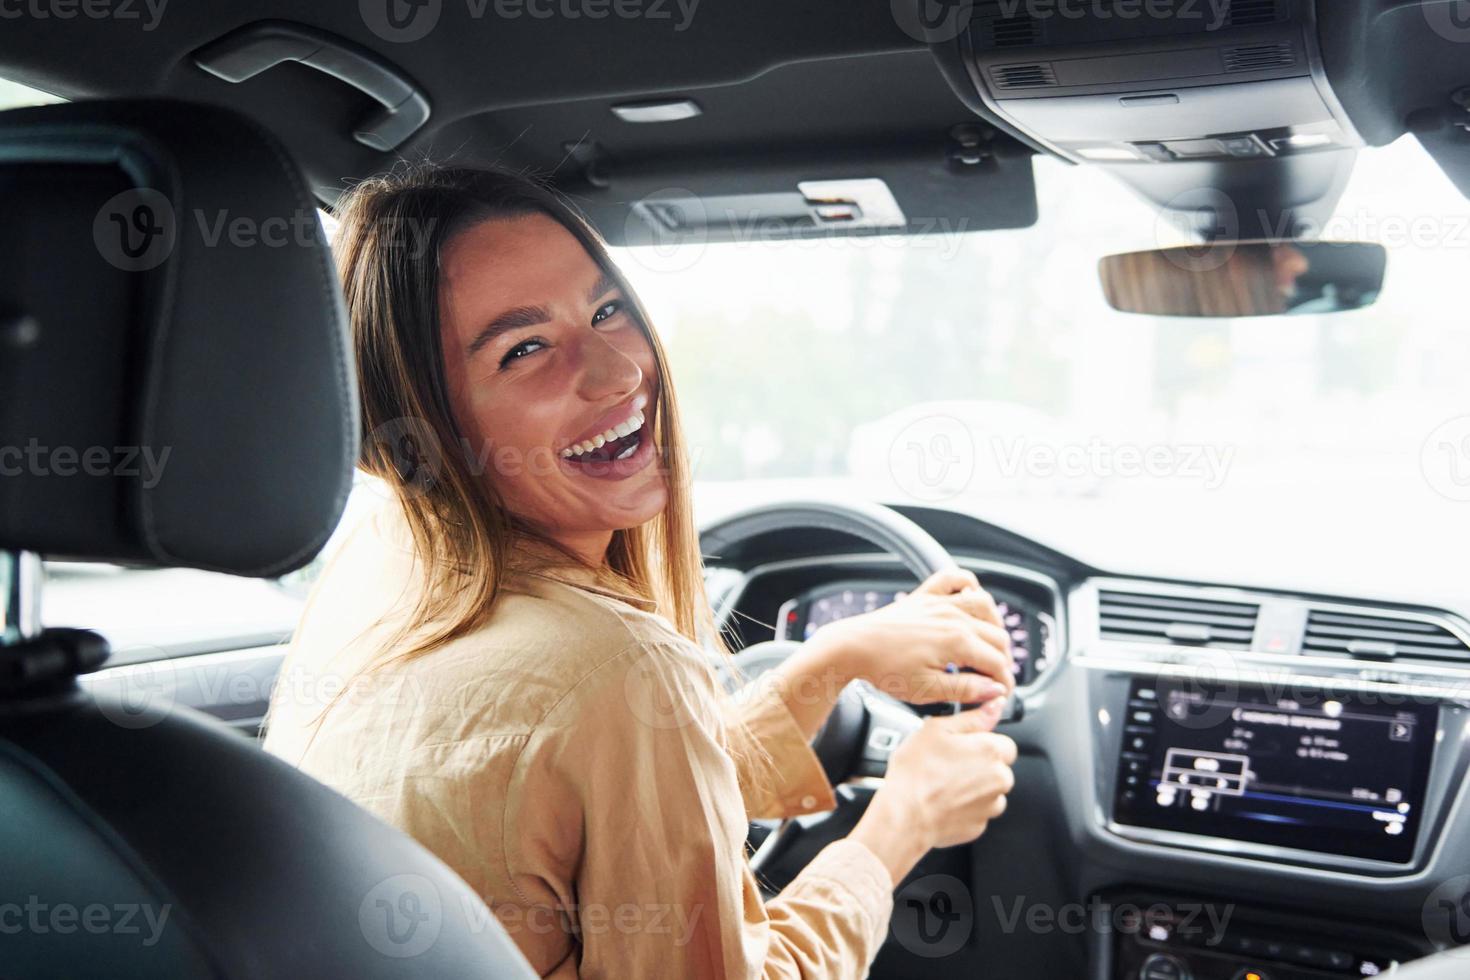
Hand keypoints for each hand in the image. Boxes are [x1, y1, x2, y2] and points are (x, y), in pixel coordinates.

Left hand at [808, 567, 1014, 705]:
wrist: (853, 647)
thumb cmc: (885, 669)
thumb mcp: (927, 690)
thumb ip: (966, 688)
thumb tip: (995, 689)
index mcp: (957, 641)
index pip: (997, 662)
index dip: (1004, 682)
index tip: (1001, 695)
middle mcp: (954, 617)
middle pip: (997, 637)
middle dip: (1002, 660)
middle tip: (993, 679)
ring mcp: (940, 602)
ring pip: (985, 606)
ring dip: (994, 624)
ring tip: (988, 646)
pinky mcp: (925, 596)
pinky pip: (954, 578)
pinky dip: (967, 584)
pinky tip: (970, 598)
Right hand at [850, 701, 1016, 883]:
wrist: (904, 816)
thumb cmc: (916, 772)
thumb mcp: (936, 729)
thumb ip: (972, 717)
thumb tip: (996, 705)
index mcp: (991, 750)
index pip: (1004, 743)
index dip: (982, 743)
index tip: (962, 747)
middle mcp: (999, 779)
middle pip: (998, 767)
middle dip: (979, 765)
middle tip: (947, 764)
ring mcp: (990, 805)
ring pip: (990, 791)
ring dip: (974, 787)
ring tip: (943, 784)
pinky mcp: (979, 826)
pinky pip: (978, 811)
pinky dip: (965, 807)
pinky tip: (943, 801)